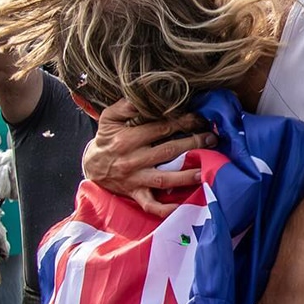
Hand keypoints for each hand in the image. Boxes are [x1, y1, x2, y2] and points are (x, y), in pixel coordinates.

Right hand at [81, 99, 214, 216]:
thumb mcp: (109, 118)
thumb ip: (126, 106)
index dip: (183, 122)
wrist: (91, 167)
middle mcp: (133, 160)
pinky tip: (184, 207)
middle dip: (193, 144)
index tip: (200, 119)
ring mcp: (135, 179)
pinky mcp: (136, 194)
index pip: (161, 128)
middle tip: (212, 139)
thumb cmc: (106, 140)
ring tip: (207, 170)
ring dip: (187, 175)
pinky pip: (152, 205)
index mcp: (127, 139)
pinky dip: (167, 209)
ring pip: (165, 179)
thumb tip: (145, 95)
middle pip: (168, 151)